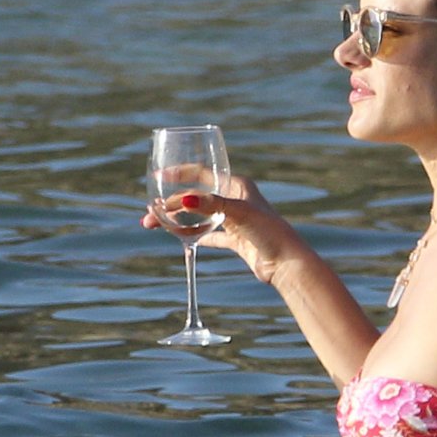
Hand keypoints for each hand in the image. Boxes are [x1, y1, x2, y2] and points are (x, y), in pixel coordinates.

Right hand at [140, 173, 296, 284]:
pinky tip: (178, 238)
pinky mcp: (235, 240)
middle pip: (196, 196)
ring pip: (198, 216)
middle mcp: (235, 199)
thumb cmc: (269, 232)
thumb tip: (183, 199)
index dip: (180, 173)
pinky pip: (208, 235)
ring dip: (177, 220)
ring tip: (154, 225)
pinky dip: (193, 236)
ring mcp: (234, 220)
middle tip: (150, 211)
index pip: (203, 173)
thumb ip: (211, 205)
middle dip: (171, 203)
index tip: (158, 176)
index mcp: (238, 185)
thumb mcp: (240, 213)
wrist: (286, 263)